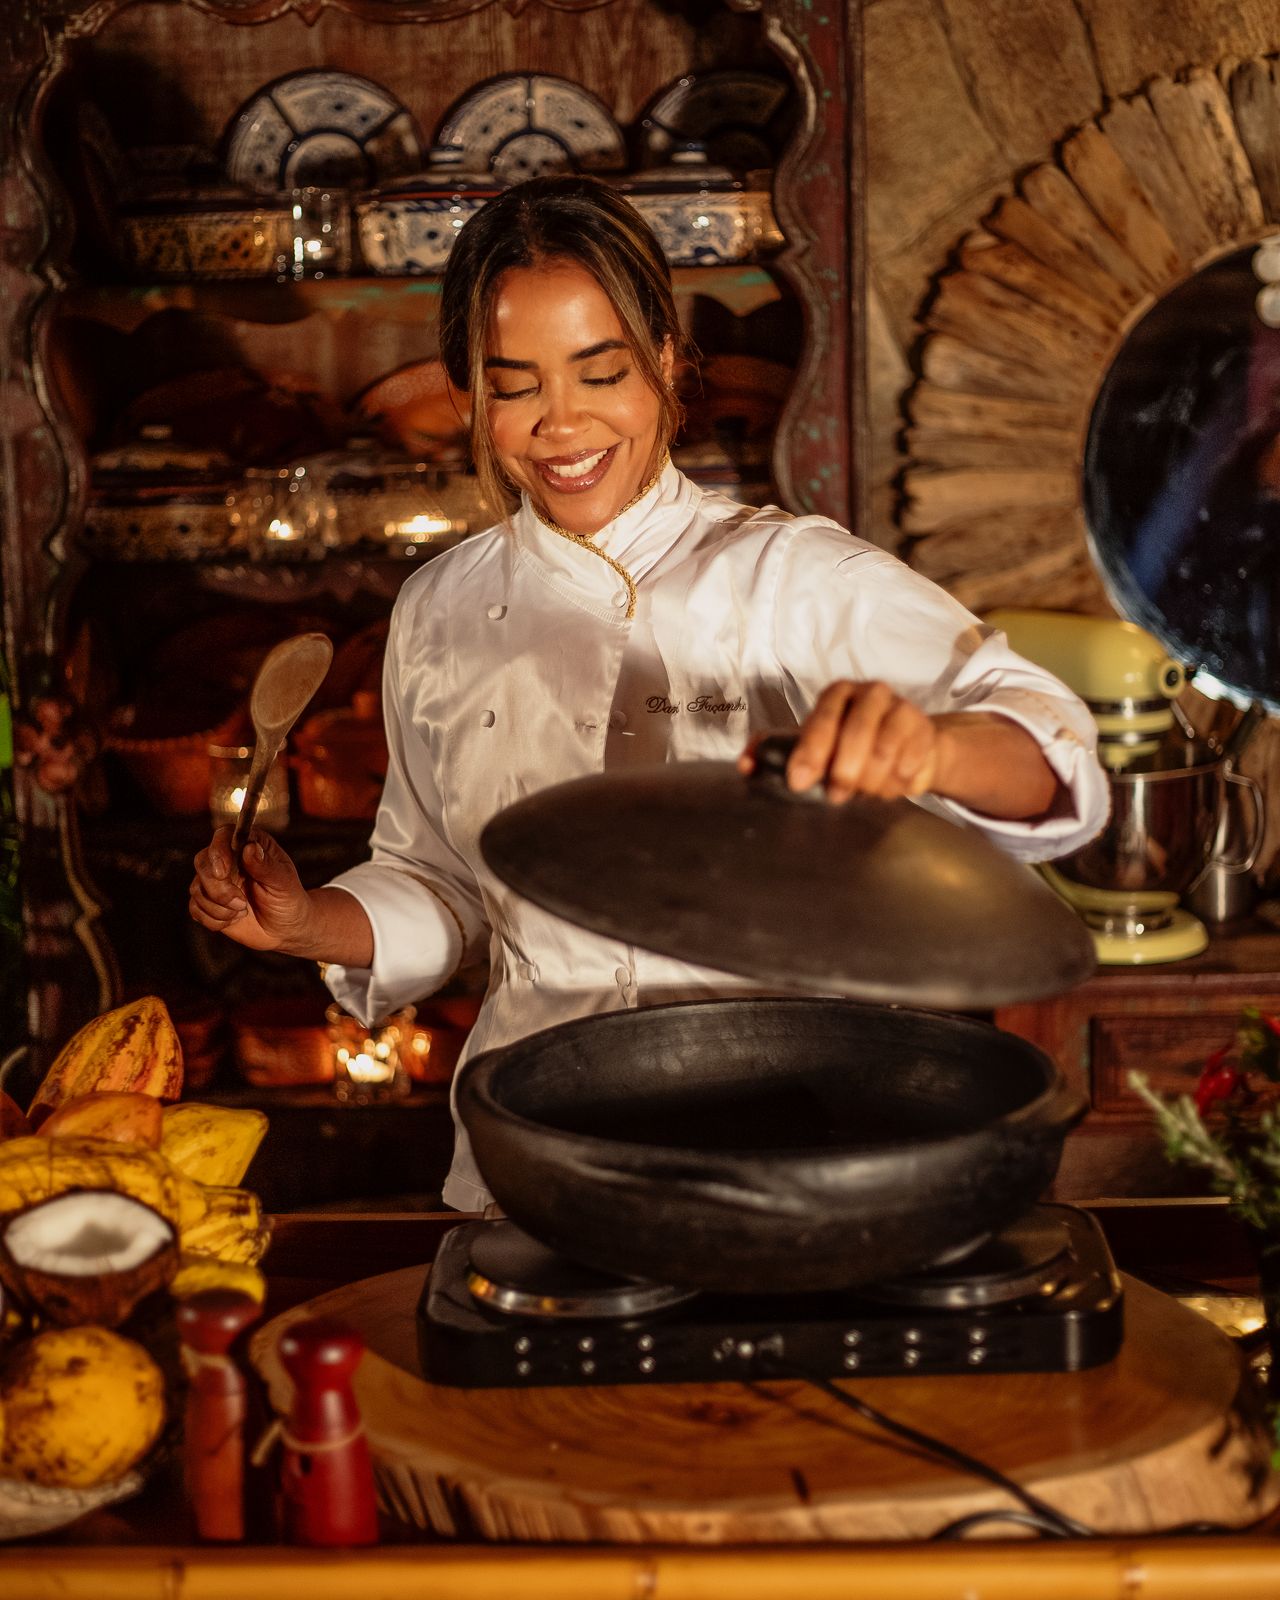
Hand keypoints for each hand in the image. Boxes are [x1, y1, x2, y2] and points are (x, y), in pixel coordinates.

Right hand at [188, 826, 313, 952]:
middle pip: (202, 862)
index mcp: (248, 845)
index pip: (223, 835)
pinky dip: (214, 919)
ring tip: (243, 911)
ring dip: (220, 907)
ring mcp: (215, 881)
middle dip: (218, 888)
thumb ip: (267, 866)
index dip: (218, 851)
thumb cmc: (288, 900)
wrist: (284, 929)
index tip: (223, 872)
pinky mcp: (207, 902)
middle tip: (241, 903)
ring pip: (196, 888)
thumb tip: (250, 848)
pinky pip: (195, 908)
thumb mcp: (284, 883)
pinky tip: (234, 919)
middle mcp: (228, 859)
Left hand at [739, 680, 941, 803]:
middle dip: (843, 772)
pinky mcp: (924, 729)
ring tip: (864, 790)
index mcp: (836, 694)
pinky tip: (890, 784)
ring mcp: (901, 708)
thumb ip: (774, 752)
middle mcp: (870, 693)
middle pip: (856, 734)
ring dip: (871, 781)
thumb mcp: (812, 744)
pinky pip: (909, 763)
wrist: (907, 746)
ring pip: (885, 751)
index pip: (820, 720)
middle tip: (836, 796)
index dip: (809, 753)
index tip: (798, 782)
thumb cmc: (849, 745)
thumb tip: (745, 766)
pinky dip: (896, 783)